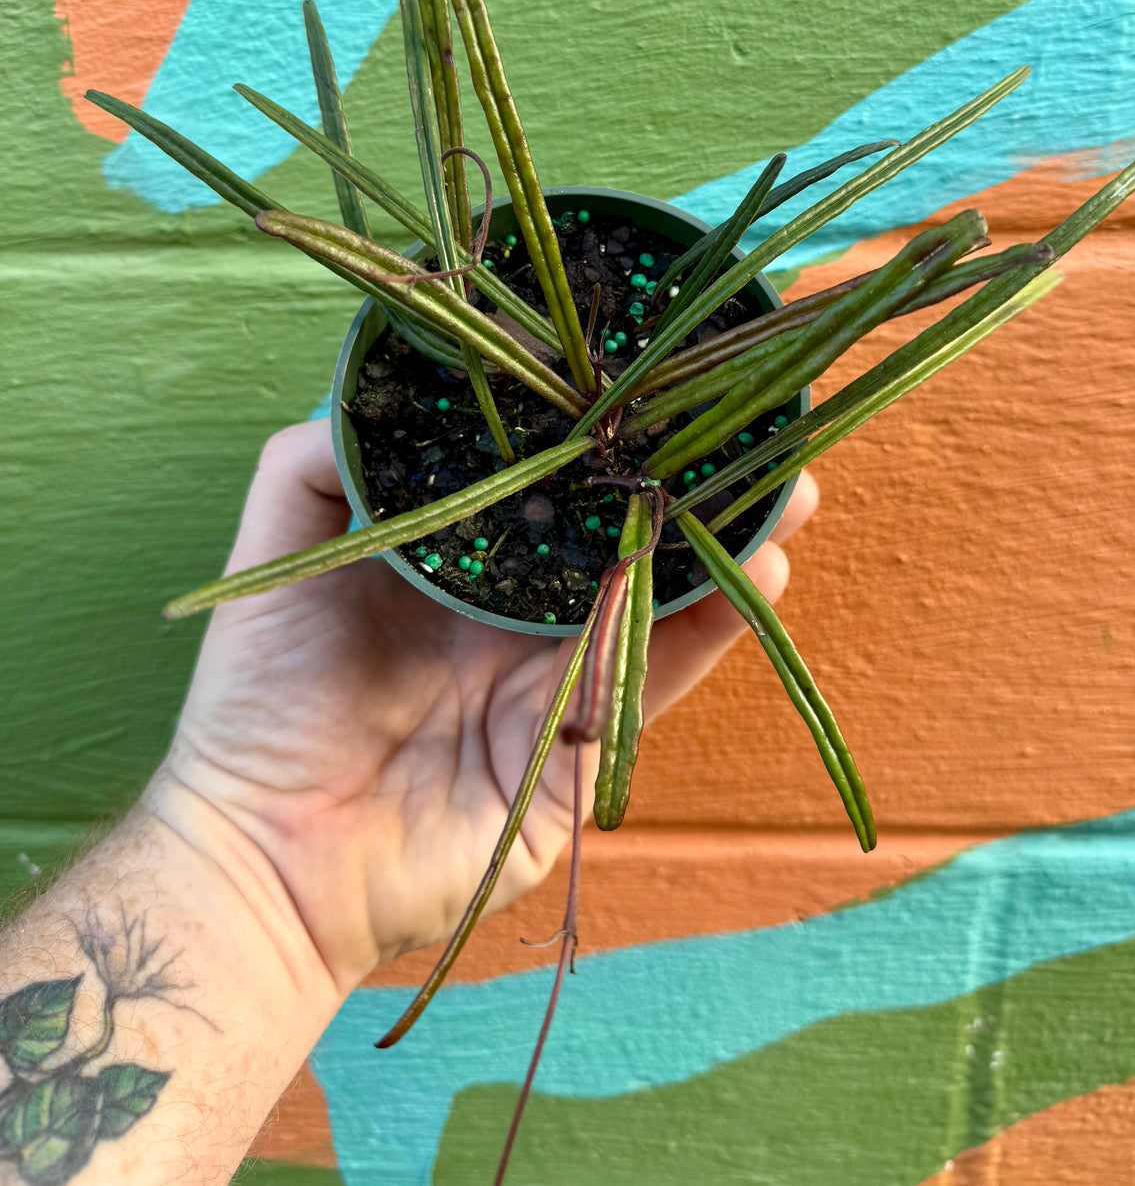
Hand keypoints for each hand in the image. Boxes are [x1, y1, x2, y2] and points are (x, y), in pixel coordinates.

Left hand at [155, 421, 817, 994]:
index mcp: (458, 559)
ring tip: (786, 490)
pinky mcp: (581, 749)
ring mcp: (556, 676)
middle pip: (618, 530)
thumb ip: (318, 464)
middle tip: (750, 425)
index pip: (544, 480)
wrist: (269, 850)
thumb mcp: (278, 556)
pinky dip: (707, 629)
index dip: (596, 430)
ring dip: (723, 546)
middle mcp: (518, 609)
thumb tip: (381, 379)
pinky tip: (754, 573)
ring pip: (656, 596)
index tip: (649, 372)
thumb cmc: (260, 699)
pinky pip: (653, 678)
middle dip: (686, 479)